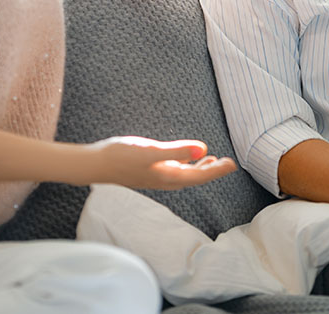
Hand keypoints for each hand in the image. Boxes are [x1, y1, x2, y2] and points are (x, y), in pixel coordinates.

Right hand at [86, 136, 236, 189]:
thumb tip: (204, 149)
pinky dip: (185, 164)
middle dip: (212, 171)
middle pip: (195, 177)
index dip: (217, 170)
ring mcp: (156, 176)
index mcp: (168, 177)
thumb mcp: (151, 151)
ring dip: (200, 168)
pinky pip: (173, 170)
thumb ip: (177, 150)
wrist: (96, 164)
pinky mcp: (148, 170)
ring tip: (212, 160)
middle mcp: (164, 179)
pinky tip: (185, 158)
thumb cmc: (121, 156)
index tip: (232, 164)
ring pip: (185, 174)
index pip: (199, 175)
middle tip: (228, 163)